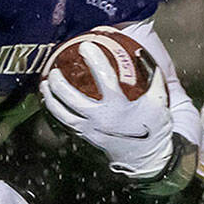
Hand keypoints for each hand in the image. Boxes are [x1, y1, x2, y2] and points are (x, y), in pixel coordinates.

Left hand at [40, 41, 174, 183]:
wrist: (147, 157)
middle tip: (54, 69)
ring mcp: (92, 130)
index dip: (94, 61)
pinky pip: (66, 124)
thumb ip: (153, 75)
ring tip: (44, 84)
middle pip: (73, 100)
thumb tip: (140, 52)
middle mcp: (102, 119)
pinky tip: (50, 101)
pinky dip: (56, 112)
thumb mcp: (159, 100)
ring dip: (51, 99)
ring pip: (64, 115)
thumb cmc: (154, 127)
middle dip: (60, 84)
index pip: (104, 79)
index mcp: (119, 107)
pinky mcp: (87, 137)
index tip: (85, 46)